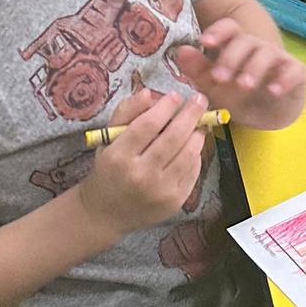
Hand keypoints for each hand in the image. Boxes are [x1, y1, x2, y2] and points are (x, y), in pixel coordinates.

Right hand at [78, 89, 211, 238]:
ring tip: (199, 123)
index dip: (165, 107)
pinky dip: (196, 154)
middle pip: (173, 138)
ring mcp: (160, 191)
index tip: (176, 96)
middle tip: (199, 100)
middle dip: (190, 115)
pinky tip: (193, 144)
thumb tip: (148, 93)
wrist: (106, 213)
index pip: (147, 126)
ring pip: (188, 155)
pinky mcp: (175, 202)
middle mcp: (140, 175)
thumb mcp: (108, 138)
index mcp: (118, 157)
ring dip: (197, 134)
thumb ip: (126, 112)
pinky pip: (193, 171)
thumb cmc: (108, 168)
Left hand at [176, 19, 305, 129]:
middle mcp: (258, 48)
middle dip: (231, 57)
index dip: (218, 32)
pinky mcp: (297, 72)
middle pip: (246, 40)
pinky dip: (284, 79)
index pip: (229, 28)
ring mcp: (279, 58)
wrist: (270, 115)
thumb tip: (180, 51)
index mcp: (236, 46)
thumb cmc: (240, 97)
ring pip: (267, 53)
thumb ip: (198, 70)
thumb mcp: (215, 87)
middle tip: (219, 77)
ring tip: (244, 85)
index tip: (204, 42)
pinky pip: (293, 70)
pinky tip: (273, 91)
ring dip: (254, 67)